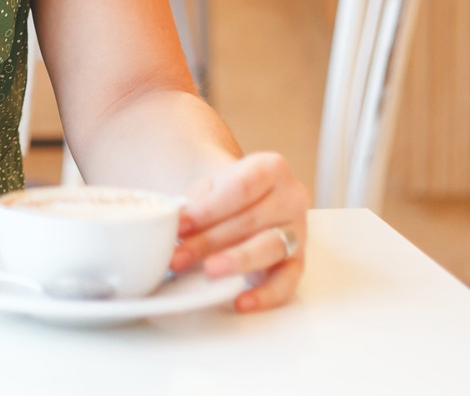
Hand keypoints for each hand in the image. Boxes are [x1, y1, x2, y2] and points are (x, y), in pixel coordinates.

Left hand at [170, 151, 309, 311]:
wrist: (245, 200)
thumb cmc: (225, 194)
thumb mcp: (208, 188)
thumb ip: (195, 205)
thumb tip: (172, 228)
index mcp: (270, 167)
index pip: (240, 188)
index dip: (208, 209)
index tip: (180, 225)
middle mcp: (291, 196)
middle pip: (251, 220)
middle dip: (210, 241)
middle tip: (180, 256)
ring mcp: (298, 230)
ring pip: (270, 248)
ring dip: (235, 261)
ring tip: (208, 271)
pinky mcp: (298, 261)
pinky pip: (287, 281)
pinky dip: (264, 294)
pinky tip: (241, 301)